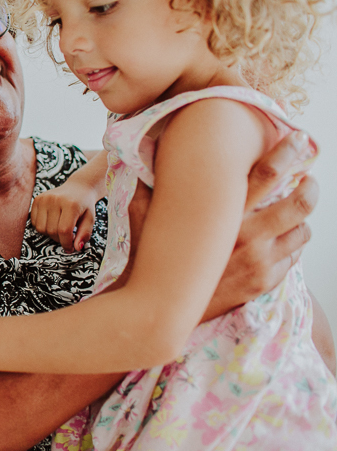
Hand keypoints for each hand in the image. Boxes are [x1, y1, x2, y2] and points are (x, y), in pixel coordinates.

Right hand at [31, 181, 98, 251]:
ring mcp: (44, 198)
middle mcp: (55, 199)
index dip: (66, 243)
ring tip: (59, 229)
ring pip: (41, 228)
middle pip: (52, 231)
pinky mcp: (37, 199)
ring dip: (50, 234)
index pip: (64, 230)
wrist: (78, 187)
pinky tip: (52, 222)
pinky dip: (43, 227)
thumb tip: (77, 248)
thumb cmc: (85, 205)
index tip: (70, 248)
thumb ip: (84, 234)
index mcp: (71, 204)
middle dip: (59, 239)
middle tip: (67, 237)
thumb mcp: (90, 219)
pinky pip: (35, 222)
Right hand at [123, 131, 316, 319]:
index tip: (298, 140)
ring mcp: (259, 262)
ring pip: (301, 231)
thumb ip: (147, 185)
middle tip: (308, 180)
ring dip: (300, 220)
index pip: (267, 174)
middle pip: (300, 202)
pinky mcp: (264, 282)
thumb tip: (141, 154)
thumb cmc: (150, 259)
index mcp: (221, 214)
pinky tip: (275, 244)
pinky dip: (289, 248)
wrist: (159, 309)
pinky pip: (292, 258)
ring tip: (290, 216)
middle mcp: (247, 236)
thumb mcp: (143, 218)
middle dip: (310, 187)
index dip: (288, 153)